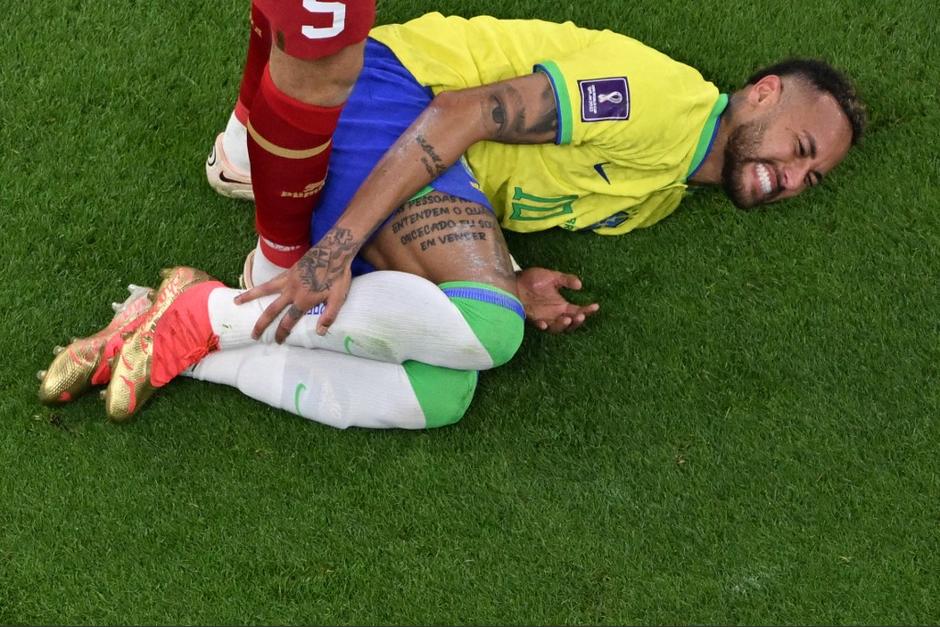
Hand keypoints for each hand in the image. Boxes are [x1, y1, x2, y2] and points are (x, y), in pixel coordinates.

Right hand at [234, 245, 352, 342]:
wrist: (333, 251)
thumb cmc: (338, 276)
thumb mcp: (338, 298)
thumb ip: (329, 316)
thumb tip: (319, 333)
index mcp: (304, 301)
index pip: (289, 321)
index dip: (282, 333)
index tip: (277, 341)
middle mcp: (291, 291)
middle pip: (271, 310)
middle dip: (261, 324)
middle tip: (253, 335)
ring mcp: (287, 280)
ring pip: (264, 290)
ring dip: (249, 297)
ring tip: (236, 302)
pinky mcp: (288, 271)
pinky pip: (271, 280)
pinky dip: (261, 285)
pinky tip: (256, 288)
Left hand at [516, 267, 598, 332]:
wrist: (513, 281)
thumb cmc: (532, 279)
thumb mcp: (552, 276)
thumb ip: (566, 280)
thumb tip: (580, 285)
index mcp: (562, 306)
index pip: (578, 311)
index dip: (588, 310)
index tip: (595, 306)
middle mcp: (555, 315)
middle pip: (570, 324)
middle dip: (576, 322)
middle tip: (580, 316)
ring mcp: (544, 318)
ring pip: (556, 328)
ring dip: (562, 325)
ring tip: (567, 320)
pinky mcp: (532, 318)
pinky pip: (538, 325)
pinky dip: (542, 326)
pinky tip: (544, 324)